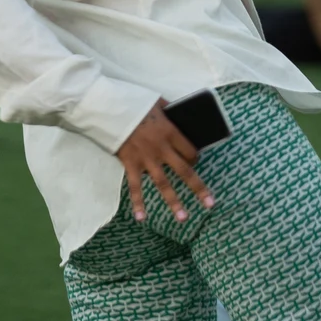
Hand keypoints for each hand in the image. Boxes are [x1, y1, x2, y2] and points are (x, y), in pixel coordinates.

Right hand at [116, 101, 214, 222]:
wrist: (110, 108)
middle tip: (210, 204)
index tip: (194, 160)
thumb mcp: (158, 102)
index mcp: (170, 132)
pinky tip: (141, 218)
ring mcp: (146, 159)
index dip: (195, 157)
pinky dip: (138, 203)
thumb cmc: (135, 103)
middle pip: (184, 171)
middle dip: (198, 188)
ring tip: (184, 218)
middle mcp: (162, 149)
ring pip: (163, 184)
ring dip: (174, 202)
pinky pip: (135, 187)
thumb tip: (182, 114)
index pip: (190, 151)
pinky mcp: (131, 164)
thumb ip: (171, 111)